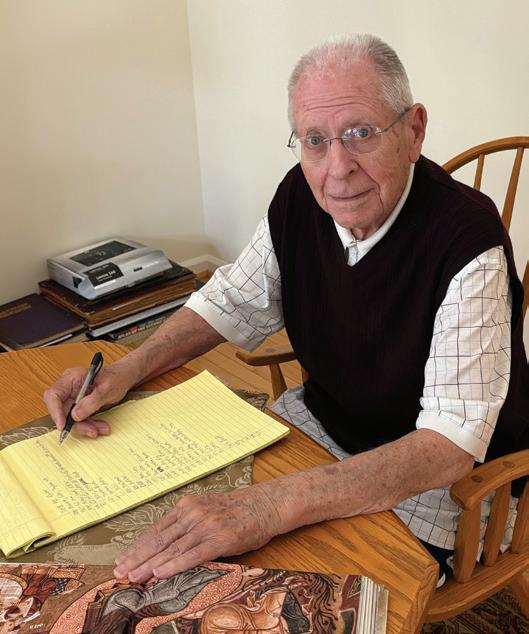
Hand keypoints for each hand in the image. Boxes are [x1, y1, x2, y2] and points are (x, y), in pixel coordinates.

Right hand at [43, 362, 135, 437]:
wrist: (124, 378)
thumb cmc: (116, 377)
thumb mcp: (107, 389)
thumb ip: (91, 402)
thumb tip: (75, 415)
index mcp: (71, 378)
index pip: (54, 395)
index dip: (55, 411)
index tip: (63, 425)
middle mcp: (69, 388)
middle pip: (62, 410)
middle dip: (76, 423)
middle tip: (91, 430)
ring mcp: (73, 397)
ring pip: (71, 418)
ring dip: (85, 426)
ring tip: (102, 428)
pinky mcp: (79, 406)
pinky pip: (79, 419)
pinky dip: (89, 425)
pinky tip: (101, 426)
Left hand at [113, 484, 283, 581]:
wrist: (265, 505)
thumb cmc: (237, 511)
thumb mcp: (207, 510)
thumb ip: (187, 524)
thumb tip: (165, 546)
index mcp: (187, 506)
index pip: (156, 529)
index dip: (138, 546)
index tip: (123, 559)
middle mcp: (193, 513)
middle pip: (159, 539)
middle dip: (137, 557)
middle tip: (120, 572)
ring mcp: (206, 525)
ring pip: (172, 548)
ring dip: (150, 564)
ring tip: (134, 577)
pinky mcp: (220, 538)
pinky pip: (193, 554)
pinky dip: (174, 564)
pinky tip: (160, 573)